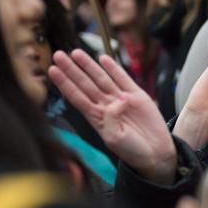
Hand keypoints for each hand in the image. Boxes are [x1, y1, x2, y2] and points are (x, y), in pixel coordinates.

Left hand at [49, 49, 176, 184]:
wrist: (154, 153)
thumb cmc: (132, 151)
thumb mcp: (114, 139)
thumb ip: (110, 120)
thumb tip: (117, 101)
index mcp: (96, 117)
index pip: (76, 96)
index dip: (64, 83)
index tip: (53, 71)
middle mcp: (106, 106)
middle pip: (85, 83)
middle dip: (71, 69)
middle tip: (58, 55)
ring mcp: (121, 99)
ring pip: (101, 78)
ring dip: (88, 65)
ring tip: (75, 53)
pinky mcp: (137, 95)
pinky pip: (122, 78)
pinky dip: (113, 68)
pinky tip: (103, 59)